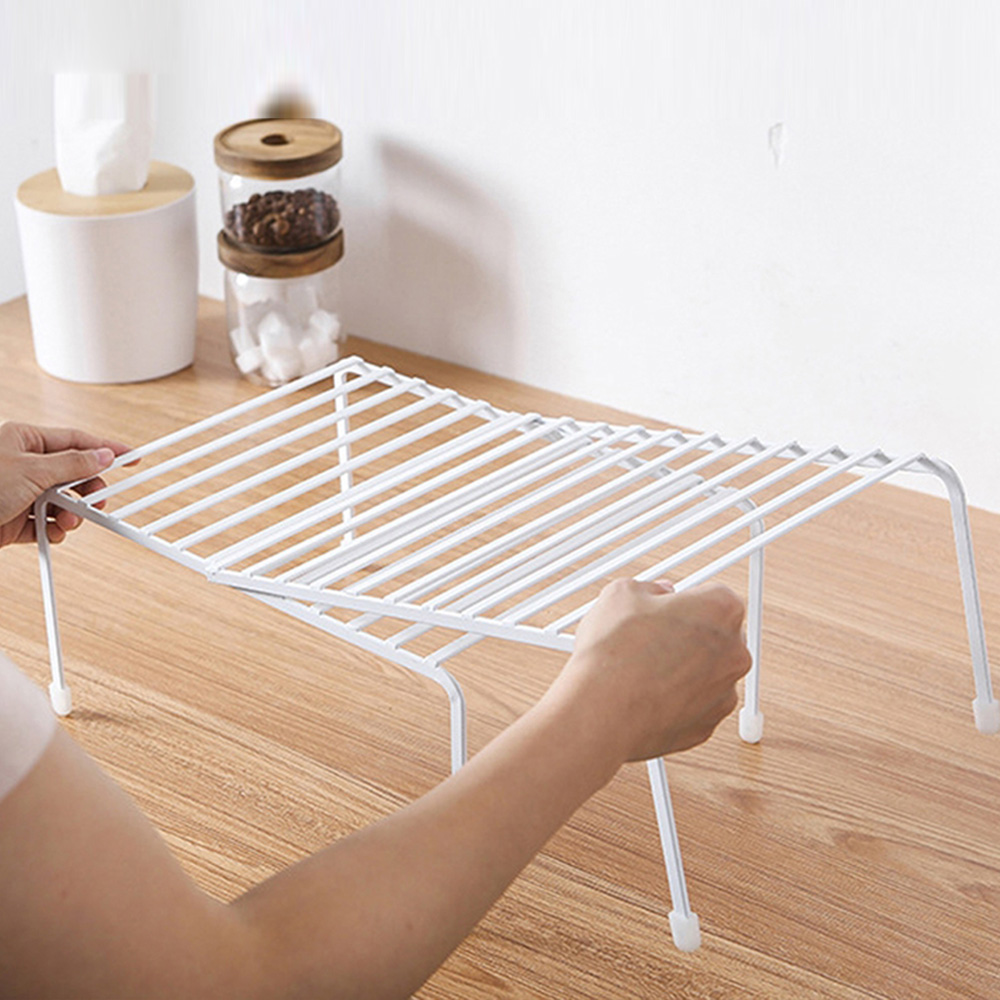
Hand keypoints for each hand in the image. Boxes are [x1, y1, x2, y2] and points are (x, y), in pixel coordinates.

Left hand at [0, 422, 131, 546]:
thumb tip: (103, 456)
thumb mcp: (31, 470)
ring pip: (61, 502)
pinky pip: (45, 523)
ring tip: (69, 520)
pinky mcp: (13, 519)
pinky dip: (53, 530)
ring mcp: (18, 492)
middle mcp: (22, 464)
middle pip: (72, 475)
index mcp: (24, 440)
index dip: (106, 449)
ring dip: (70, 515)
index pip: (76, 440)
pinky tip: (52, 531)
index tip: (130, 457)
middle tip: (97, 500)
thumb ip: (73, 463)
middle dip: (86, 491)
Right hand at [550, 578, 751, 763]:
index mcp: (721, 609)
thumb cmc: (614, 653)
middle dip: (690, 634)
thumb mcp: (622, 594)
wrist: (602, 712)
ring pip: (709, 673)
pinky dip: (678, 700)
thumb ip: (649, 587)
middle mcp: (734, 652)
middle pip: (718, 635)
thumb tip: (655, 594)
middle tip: (654, 634)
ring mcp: (724, 693)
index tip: (668, 605)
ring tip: (644, 667)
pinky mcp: (708, 725)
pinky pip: (697, 705)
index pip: (715, 595)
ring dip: (685, 668)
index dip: (687, 599)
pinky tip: (648, 692)